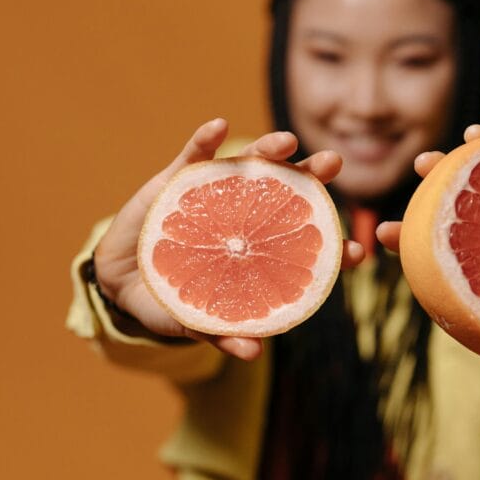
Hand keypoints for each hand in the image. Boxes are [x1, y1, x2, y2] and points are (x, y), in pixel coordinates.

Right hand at [92, 118, 364, 360]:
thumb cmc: (174, 299)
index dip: (332, 245)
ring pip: (250, 162)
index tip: (356, 250)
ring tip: (287, 141)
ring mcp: (215, 191)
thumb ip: (224, 333)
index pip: (306, 243)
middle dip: (314, 174)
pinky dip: (205, 138)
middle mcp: (246, 212)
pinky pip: (194, 152)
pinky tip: (218, 126)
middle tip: (334, 162)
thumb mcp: (198, 320)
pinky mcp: (179, 177)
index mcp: (262, 248)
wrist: (122, 281)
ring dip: (268, 148)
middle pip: (289, 188)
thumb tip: (253, 353)